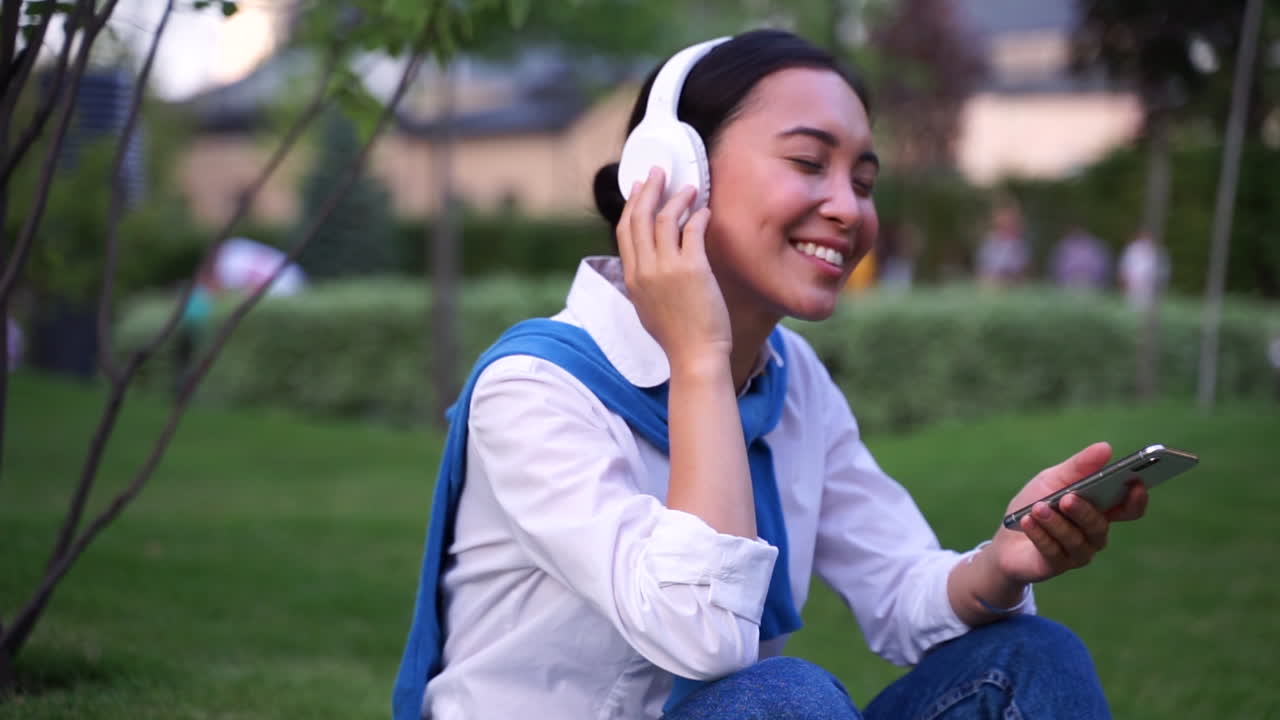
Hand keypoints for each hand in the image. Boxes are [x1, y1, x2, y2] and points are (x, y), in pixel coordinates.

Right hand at [616, 167, 731, 370]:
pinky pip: (692, 230)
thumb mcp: (648, 308)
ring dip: (676, 198)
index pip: (625, 231)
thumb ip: (645, 282)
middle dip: (648, 190)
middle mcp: (644, 270)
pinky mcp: (692, 269)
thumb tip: (650, 263)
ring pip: (663, 219)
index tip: (639, 188)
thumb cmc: (678, 337)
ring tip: (688, 188)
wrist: (695, 356)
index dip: (631, 205)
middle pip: (638, 218)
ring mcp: (666, 268)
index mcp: (632, 278)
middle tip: (658, 173)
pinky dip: (698, 216)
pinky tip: (704, 211)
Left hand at [989, 442, 1148, 585]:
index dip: (1136, 499)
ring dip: (1056, 523)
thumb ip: (1079, 466)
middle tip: (1067, 498)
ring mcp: (1078, 552)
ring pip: (1076, 540)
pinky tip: (1028, 522)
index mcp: (1100, 509)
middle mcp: (1094, 533)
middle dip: (1084, 511)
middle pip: (1100, 525)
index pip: (1128, 509)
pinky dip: (1040, 534)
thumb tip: (1106, 448)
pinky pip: (1054, 552)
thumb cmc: (1034, 504)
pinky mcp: (1058, 565)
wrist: (1006, 538)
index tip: (1136, 484)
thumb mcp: (1053, 479)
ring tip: (1038, 508)